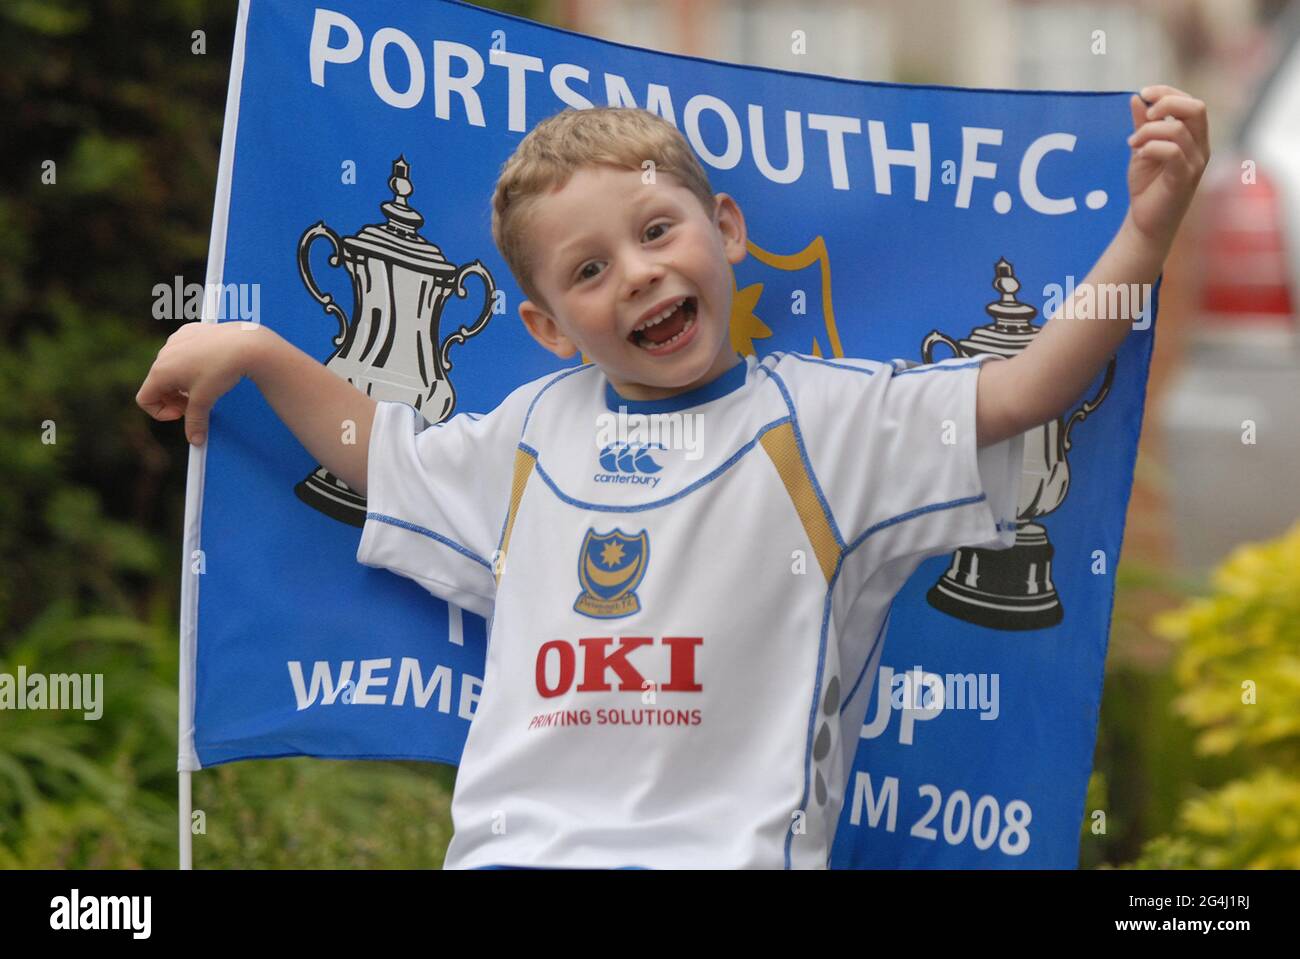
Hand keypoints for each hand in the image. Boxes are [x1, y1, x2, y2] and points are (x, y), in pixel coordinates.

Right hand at [136, 321, 267, 445]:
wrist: (244, 343)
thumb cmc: (221, 370)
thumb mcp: (205, 400)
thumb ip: (195, 421)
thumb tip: (195, 440)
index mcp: (160, 371)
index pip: (145, 399)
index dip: (161, 412)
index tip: (182, 414)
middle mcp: (163, 354)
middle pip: (158, 384)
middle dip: (174, 399)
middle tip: (196, 404)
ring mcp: (176, 340)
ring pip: (171, 367)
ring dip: (182, 382)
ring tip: (205, 385)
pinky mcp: (190, 332)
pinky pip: (183, 351)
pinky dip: (192, 363)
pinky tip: (211, 364)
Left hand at [1125, 84, 1209, 256]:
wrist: (1146, 222)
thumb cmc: (1147, 186)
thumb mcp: (1141, 149)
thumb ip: (1141, 125)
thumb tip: (1136, 98)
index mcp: (1194, 137)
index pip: (1191, 102)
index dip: (1168, 92)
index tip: (1143, 93)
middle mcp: (1200, 147)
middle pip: (1196, 108)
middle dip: (1166, 103)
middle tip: (1143, 117)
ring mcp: (1195, 163)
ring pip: (1177, 129)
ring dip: (1147, 132)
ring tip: (1132, 144)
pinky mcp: (1184, 179)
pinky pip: (1172, 152)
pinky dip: (1151, 147)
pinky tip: (1138, 155)